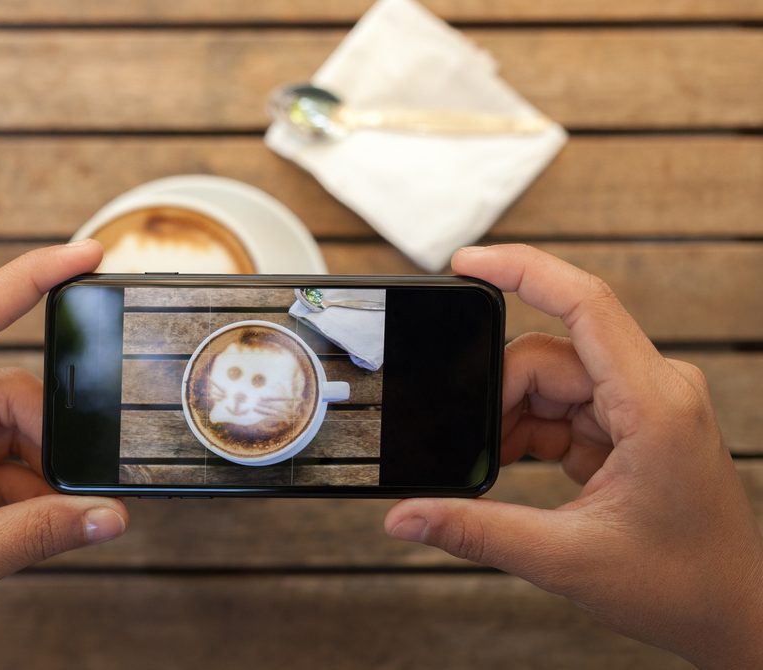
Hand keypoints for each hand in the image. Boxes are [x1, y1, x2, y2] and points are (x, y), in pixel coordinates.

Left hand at [0, 241, 127, 669]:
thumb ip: (34, 534)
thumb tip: (105, 515)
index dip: (27, 282)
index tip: (80, 257)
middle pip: (1, 398)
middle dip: (48, 438)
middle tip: (84, 483)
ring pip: (2, 441)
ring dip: (39, 478)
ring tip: (62, 519)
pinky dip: (24, 502)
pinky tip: (43, 529)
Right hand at [384, 244, 762, 667]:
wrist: (735, 613)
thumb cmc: (683, 584)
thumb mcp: (567, 559)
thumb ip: (477, 531)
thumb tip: (406, 516)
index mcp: (653, 403)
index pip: (585, 303)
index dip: (523, 270)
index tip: (466, 262)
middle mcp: (652, 389)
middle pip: (547, 355)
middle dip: (496, 397)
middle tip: (469, 452)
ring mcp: (641, 404)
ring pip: (547, 382)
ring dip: (509, 422)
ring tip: (493, 475)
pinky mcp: (628, 424)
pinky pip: (560, 407)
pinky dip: (525, 435)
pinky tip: (510, 471)